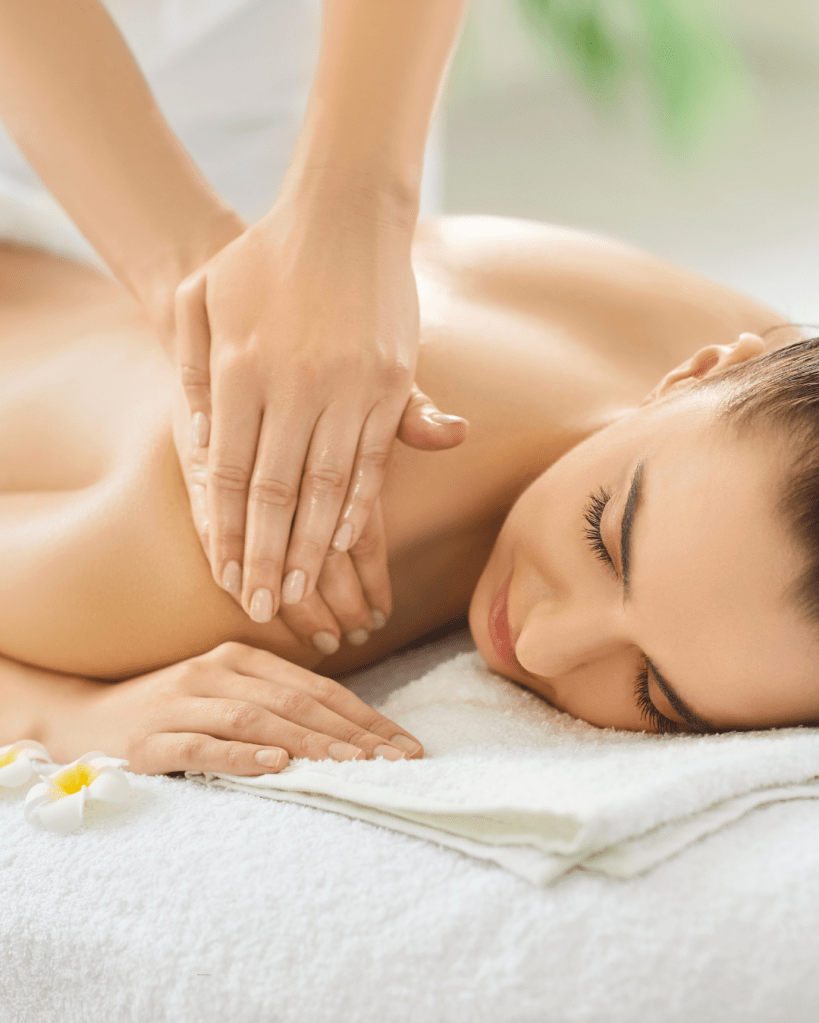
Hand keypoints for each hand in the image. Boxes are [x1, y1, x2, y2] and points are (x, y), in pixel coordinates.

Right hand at [43, 642, 423, 774]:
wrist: (85, 718)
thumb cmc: (171, 710)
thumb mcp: (224, 693)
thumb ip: (275, 701)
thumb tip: (347, 732)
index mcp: (240, 657)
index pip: (316, 687)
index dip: (363, 716)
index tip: (402, 744)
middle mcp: (215, 671)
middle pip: (296, 702)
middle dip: (352, 734)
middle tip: (395, 761)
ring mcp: (182, 702)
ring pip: (258, 720)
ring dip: (311, 743)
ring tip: (353, 765)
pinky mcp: (152, 738)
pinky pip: (203, 745)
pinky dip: (242, 755)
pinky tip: (277, 766)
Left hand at [172, 184, 467, 632]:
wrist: (340, 210)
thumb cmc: (262, 257)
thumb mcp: (207, 300)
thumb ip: (194, 373)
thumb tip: (199, 447)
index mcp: (241, 369)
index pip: (230, 474)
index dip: (229, 532)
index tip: (228, 578)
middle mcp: (294, 385)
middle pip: (277, 493)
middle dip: (270, 557)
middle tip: (267, 607)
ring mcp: (348, 385)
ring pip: (329, 487)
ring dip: (316, 547)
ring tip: (306, 592)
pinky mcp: (390, 383)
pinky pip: (374, 459)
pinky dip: (361, 504)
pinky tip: (350, 541)